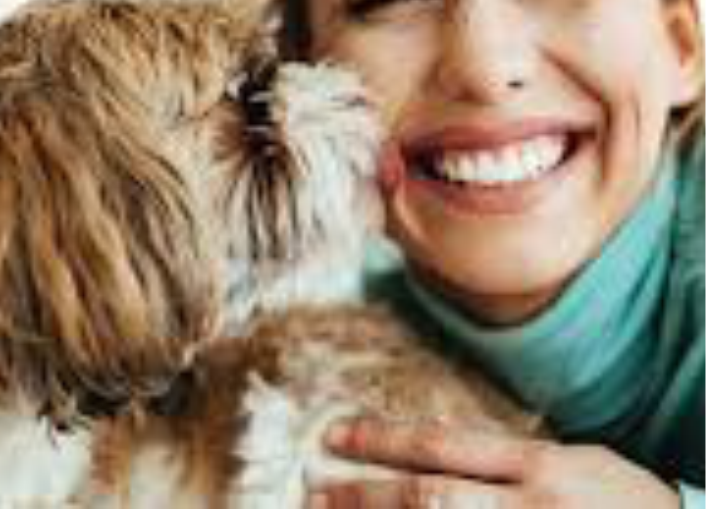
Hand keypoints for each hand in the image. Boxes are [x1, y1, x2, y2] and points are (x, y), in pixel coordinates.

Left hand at [308, 416, 680, 507]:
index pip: (445, 446)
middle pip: (429, 497)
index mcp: (541, 467)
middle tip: (311, 492)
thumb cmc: (626, 505)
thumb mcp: (579, 465)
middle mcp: (532, 509)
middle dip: (364, 496)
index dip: (383, 440)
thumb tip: (434, 457)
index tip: (333, 437)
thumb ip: (512, 462)